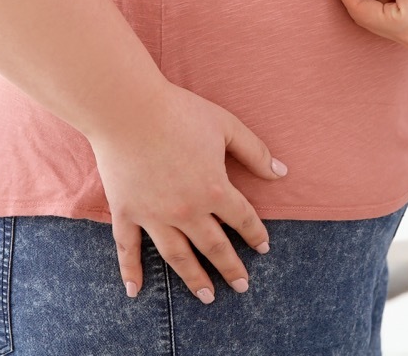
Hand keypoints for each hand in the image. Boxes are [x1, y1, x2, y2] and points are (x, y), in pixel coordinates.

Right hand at [88, 84, 286, 303]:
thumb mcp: (226, 126)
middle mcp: (187, 211)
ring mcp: (154, 215)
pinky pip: (128, 249)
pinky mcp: (126, 212)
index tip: (263, 248)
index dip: (255, 234)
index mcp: (214, 189)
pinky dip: (131, 272)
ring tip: (207, 297)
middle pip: (214, 246)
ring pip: (178, 256)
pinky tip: (135, 292)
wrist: (128, 109)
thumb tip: (281, 172)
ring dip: (194, 279)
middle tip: (242, 286)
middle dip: (231, 268)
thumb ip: (255, 151)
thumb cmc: (179, 112)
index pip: (242, 219)